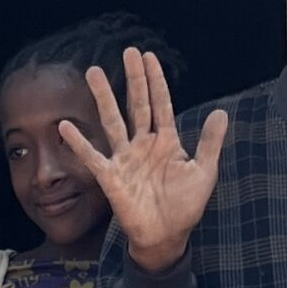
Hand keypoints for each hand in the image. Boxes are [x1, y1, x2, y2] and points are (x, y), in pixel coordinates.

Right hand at [60, 48, 228, 274]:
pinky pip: (93, 156)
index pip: (161, 104)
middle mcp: (143, 144)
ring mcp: (125, 158)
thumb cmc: (184, 205)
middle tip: (128, 51)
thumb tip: (221, 112)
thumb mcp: (204, 172)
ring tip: (94, 72)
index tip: (149, 56)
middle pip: (137, 104)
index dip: (156, 81)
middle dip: (133, 78)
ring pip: (113, 121)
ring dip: (104, 97)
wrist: (166, 236)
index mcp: (166, 141)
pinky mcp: (111, 177)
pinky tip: (65, 126)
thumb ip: (210, 142)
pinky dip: (80, 143)